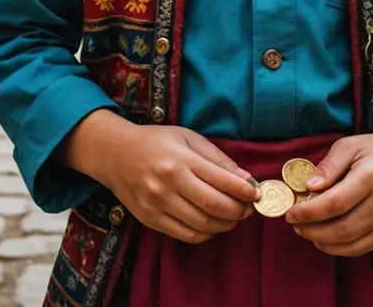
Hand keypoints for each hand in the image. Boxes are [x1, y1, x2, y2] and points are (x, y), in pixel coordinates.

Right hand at [63, 110, 259, 243]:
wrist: (115, 154)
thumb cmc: (156, 141)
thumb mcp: (188, 137)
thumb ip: (216, 158)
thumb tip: (245, 178)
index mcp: (180, 159)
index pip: (222, 180)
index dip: (245, 190)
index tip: (257, 193)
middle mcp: (168, 183)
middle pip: (214, 207)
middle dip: (239, 211)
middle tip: (249, 208)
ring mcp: (158, 204)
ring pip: (203, 225)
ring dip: (225, 225)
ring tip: (234, 216)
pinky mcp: (150, 220)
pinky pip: (186, 235)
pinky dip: (206, 233)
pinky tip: (213, 223)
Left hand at [284, 122, 372, 256]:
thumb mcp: (352, 145)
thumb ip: (329, 165)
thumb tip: (309, 187)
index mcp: (370, 177)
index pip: (335, 203)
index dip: (309, 212)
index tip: (290, 213)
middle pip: (342, 227)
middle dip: (312, 230)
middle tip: (294, 224)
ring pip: (351, 242)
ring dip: (323, 242)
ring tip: (305, 232)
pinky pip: (362, 248)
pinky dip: (340, 249)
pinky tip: (324, 241)